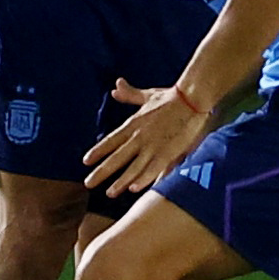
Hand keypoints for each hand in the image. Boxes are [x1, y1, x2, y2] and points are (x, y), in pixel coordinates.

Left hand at [84, 79, 214, 196]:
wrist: (192, 98)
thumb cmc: (171, 96)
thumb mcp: (147, 95)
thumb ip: (130, 94)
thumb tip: (116, 86)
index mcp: (133, 124)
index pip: (110, 140)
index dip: (98, 151)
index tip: (85, 162)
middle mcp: (139, 137)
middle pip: (117, 158)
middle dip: (102, 172)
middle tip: (88, 184)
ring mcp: (153, 146)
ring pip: (133, 167)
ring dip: (121, 181)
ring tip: (110, 193)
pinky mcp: (169, 152)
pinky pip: (154, 169)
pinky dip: (144, 179)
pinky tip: (135, 188)